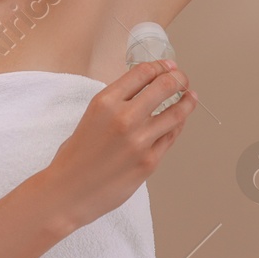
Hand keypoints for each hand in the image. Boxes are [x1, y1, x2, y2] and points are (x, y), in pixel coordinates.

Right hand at [37, 60, 197, 231]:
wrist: (68, 191)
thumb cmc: (76, 156)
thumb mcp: (92, 116)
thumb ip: (117, 102)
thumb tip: (146, 90)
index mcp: (105, 102)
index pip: (143, 72)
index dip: (161, 66)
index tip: (169, 66)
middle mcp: (125, 118)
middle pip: (165, 86)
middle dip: (178, 78)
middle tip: (182, 78)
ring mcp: (140, 141)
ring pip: (176, 113)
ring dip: (187, 102)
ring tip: (190, 97)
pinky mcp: (149, 161)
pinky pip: (171, 137)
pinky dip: (177, 125)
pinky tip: (179, 121)